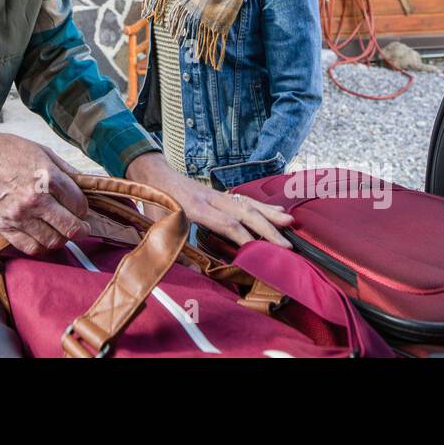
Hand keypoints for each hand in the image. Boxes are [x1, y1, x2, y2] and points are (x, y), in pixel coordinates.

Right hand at [0, 120, 90, 254]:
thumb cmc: (8, 150)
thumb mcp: (43, 152)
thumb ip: (66, 171)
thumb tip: (84, 186)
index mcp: (49, 178)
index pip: (79, 205)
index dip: (84, 209)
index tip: (81, 210)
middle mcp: (36, 199)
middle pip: (70, 228)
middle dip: (81, 230)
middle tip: (81, 228)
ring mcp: (19, 215)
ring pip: (52, 241)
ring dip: (61, 239)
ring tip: (60, 232)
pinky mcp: (4, 226)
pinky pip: (29, 247)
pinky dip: (41, 247)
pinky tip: (43, 238)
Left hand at [126, 152, 293, 247]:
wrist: (152, 174)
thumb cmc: (155, 203)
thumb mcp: (158, 227)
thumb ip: (175, 248)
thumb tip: (193, 270)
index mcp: (196, 208)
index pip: (225, 223)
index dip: (244, 237)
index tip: (261, 251)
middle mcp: (210, 199)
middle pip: (244, 212)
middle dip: (267, 228)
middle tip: (287, 244)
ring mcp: (217, 195)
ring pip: (248, 203)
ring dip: (270, 214)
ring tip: (290, 223)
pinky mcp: (219, 195)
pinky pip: (245, 200)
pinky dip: (263, 206)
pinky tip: (278, 211)